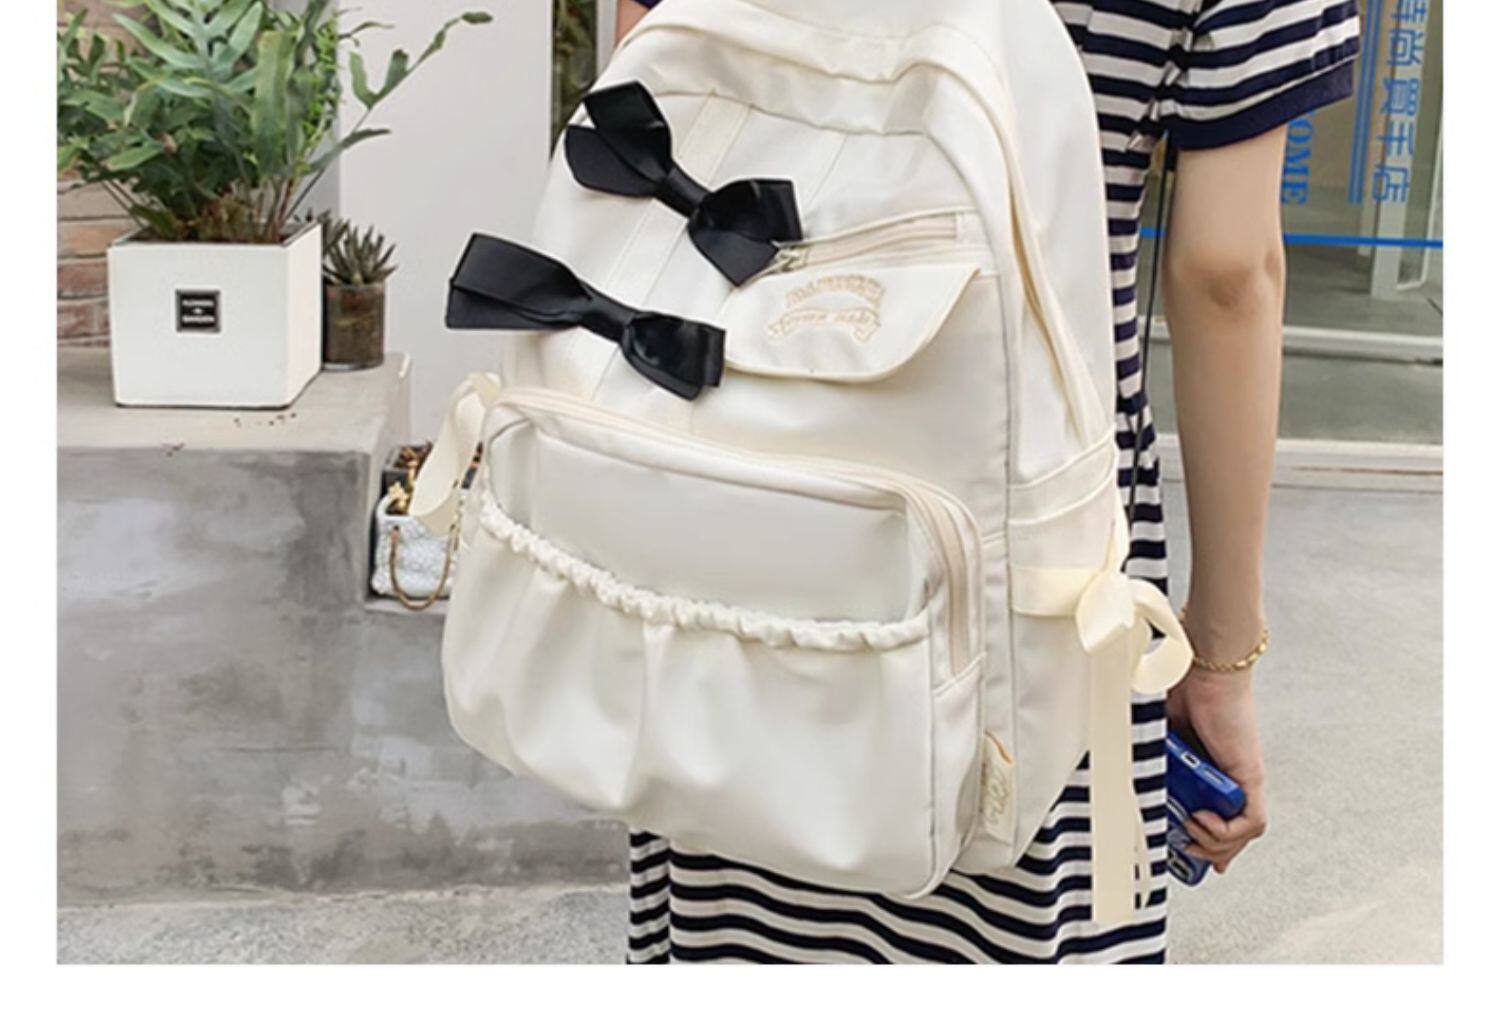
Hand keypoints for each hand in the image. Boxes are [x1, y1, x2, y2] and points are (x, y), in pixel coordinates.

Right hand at [1166, 666, 1267, 872]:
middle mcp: (1230, 777)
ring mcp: (1243, 779)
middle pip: (1232, 834)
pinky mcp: (1251, 776)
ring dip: (1214, 843)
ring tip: (1190, 829)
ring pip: (1243, 834)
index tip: (1186, 852)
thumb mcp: (1158, 735)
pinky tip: (1203, 819)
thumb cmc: (1182, 688)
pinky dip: (1227, 831)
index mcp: (1210, 768)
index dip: (1204, 841)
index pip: (1216, 817)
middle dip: (1207, 852)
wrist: (1203, 668)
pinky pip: (1252, 822)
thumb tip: (1117, 763)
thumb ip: (1149, 754)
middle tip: (1183, 851)